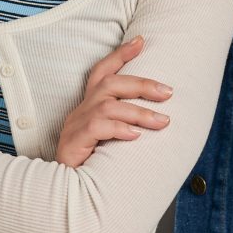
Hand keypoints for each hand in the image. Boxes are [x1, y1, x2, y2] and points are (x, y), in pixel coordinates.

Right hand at [56, 36, 170, 167]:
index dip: (120, 55)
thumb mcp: (108, 140)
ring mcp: (75, 126)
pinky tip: (136, 137)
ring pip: (108, 106)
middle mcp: (80, 111)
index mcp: (88, 106)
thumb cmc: (91, 165)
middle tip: (168, 92)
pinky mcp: (74, 142)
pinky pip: (97, 127)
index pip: (101, 72)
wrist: (63, 191)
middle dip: (141, 84)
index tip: (141, 41)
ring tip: (163, 122)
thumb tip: (161, 119)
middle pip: (108, 83)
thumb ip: (125, 126)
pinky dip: (119, 129)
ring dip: (139, 112)